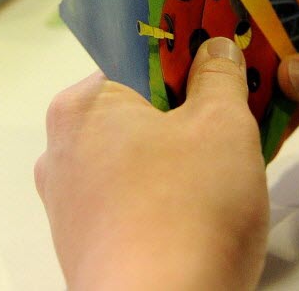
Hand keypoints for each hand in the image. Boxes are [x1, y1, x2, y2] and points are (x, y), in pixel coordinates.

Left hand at [35, 38, 268, 290]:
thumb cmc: (186, 214)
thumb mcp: (223, 125)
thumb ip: (220, 76)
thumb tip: (216, 52)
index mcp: (83, 106)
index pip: (138, 60)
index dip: (188, 60)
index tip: (224, 65)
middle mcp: (63, 150)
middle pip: (137, 111)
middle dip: (187, 113)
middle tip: (235, 120)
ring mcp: (70, 202)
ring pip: (135, 159)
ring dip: (179, 159)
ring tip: (226, 171)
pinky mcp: (86, 245)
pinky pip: (131, 202)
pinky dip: (164, 200)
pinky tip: (200, 213)